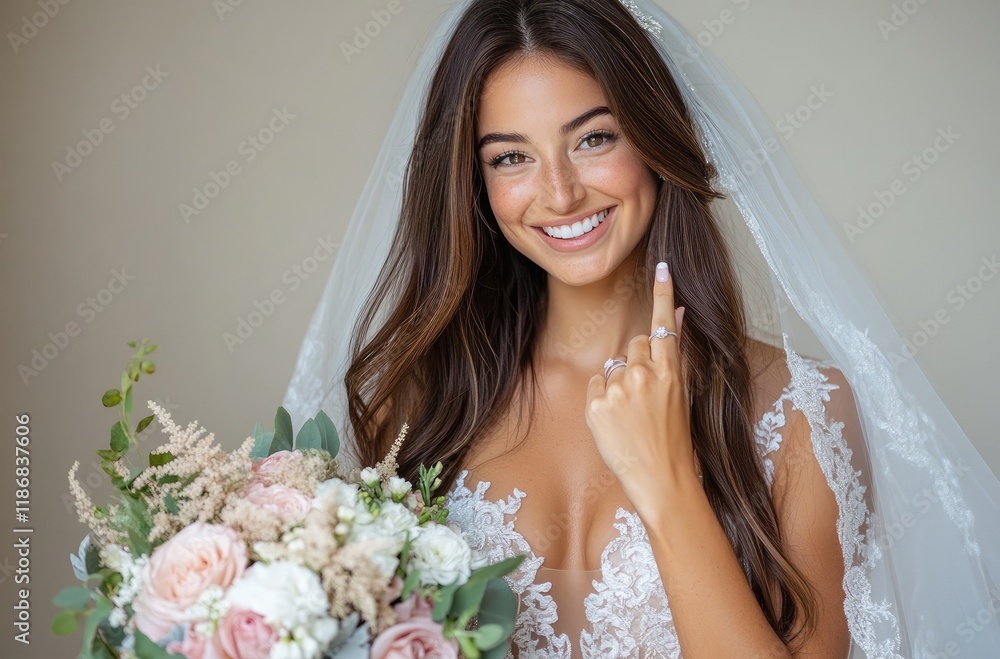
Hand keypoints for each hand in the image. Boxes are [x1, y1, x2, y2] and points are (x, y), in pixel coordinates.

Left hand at [585, 261, 695, 514]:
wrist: (662, 478)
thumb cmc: (674, 439)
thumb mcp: (682, 394)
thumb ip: (676, 354)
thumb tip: (677, 316)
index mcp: (670, 371)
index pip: (664, 324)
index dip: (663, 293)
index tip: (662, 266)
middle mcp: (643, 374)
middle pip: (634, 344)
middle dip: (638, 361)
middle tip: (647, 396)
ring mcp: (618, 389)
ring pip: (614, 366)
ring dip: (620, 382)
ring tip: (633, 414)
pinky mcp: (597, 404)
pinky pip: (596, 385)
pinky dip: (602, 398)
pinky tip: (617, 420)